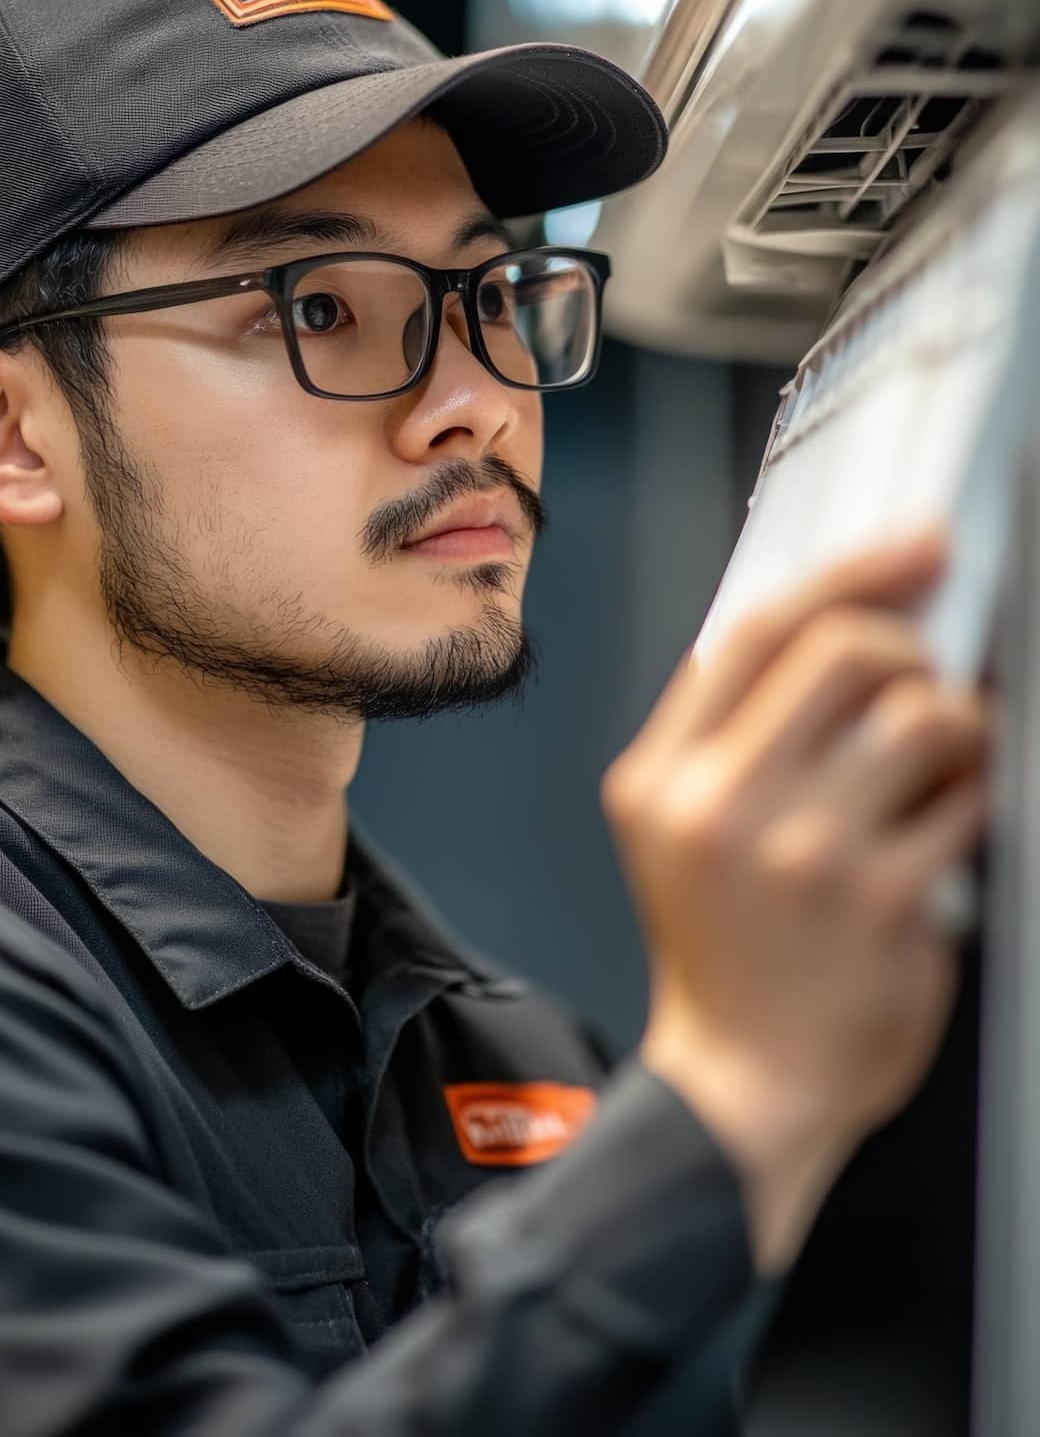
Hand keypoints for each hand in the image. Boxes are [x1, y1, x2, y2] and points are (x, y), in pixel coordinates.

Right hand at [600, 532, 992, 1271]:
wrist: (740, 1085)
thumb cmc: (723, 953)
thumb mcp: (677, 828)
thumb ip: (730, 733)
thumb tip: (843, 626)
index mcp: (660, 777)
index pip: (753, 632)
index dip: (848, 575)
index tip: (916, 549)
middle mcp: (718, 805)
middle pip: (843, 653)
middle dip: (911, 651)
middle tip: (928, 682)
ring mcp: (801, 852)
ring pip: (920, 716)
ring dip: (957, 723)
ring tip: (945, 761)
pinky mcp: (879, 900)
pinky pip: (965, 803)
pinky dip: (974, 796)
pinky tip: (950, 821)